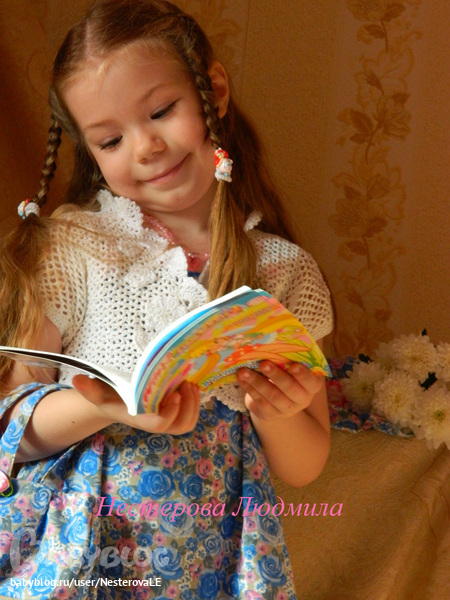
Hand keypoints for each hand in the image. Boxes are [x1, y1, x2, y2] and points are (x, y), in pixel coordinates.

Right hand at [72, 375, 199, 434]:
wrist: (116, 402)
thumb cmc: (109, 396)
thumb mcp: (98, 392)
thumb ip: (89, 388)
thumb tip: (77, 379)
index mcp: (139, 418)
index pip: (159, 423)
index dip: (171, 412)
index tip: (176, 393)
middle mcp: (155, 423)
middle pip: (179, 425)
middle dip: (188, 406)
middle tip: (187, 384)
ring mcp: (166, 422)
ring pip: (188, 422)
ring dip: (194, 405)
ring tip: (191, 385)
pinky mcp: (174, 416)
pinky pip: (190, 417)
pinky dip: (195, 404)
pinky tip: (192, 387)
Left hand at [236, 361, 323, 421]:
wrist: (276, 397)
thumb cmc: (287, 374)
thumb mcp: (292, 366)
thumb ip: (290, 356)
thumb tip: (278, 337)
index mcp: (311, 385)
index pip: (311, 381)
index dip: (303, 375)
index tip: (293, 365)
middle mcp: (302, 399)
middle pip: (290, 389)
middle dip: (276, 375)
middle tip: (263, 363)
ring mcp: (286, 409)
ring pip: (272, 396)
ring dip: (256, 381)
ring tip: (244, 371)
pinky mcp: (270, 413)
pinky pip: (259, 400)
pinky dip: (249, 388)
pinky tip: (241, 378)